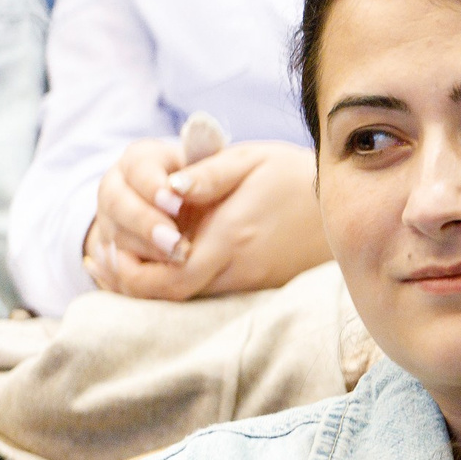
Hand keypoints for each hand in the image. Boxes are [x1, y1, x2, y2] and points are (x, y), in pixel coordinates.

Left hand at [84, 141, 327, 300]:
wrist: (351, 203)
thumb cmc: (298, 176)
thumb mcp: (251, 159)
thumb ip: (207, 173)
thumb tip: (169, 187)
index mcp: (232, 237)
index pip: (170, 277)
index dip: (132, 273)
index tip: (114, 249)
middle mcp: (239, 268)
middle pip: (171, 297)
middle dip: (131, 282)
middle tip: (109, 257)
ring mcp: (249, 281)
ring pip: (185, 300)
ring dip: (149, 283)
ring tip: (121, 258)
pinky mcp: (256, 284)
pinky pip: (204, 293)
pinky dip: (172, 283)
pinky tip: (155, 263)